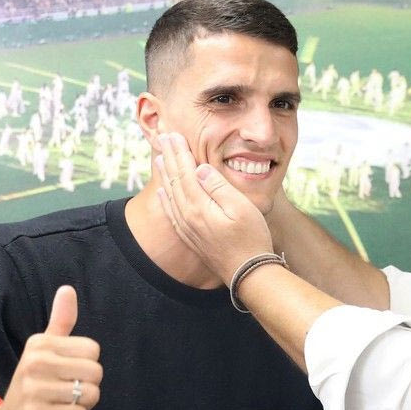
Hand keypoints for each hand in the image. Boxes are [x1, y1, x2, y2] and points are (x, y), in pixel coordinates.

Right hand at [0, 285, 102, 409]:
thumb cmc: (34, 382)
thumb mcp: (43, 349)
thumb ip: (60, 321)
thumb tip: (68, 288)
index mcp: (40, 344)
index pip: (93, 349)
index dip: (87, 364)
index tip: (67, 371)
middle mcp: (35, 363)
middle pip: (95, 372)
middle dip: (88, 386)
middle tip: (65, 390)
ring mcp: (34, 390)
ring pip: (90, 395)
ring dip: (82, 404)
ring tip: (61, 403)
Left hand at [155, 132, 272, 283]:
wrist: (249, 275)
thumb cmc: (251, 239)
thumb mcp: (241, 207)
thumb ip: (217, 186)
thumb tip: (199, 169)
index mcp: (198, 205)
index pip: (184, 171)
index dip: (178, 152)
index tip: (172, 134)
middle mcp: (188, 216)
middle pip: (173, 180)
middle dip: (167, 157)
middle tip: (161, 138)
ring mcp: (188, 229)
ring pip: (170, 195)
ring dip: (164, 174)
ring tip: (158, 157)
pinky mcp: (192, 238)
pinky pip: (172, 213)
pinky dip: (165, 199)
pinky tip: (162, 193)